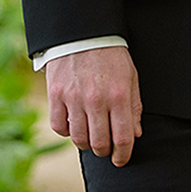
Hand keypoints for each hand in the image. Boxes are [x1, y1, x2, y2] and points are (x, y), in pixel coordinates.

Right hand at [46, 46, 142, 165]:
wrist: (83, 32)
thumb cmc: (110, 55)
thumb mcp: (130, 77)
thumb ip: (134, 107)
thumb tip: (135, 134)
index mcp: (118, 96)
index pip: (123, 138)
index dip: (123, 155)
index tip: (121, 160)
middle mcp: (96, 100)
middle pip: (99, 143)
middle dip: (105, 152)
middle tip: (106, 148)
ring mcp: (73, 99)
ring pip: (79, 139)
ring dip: (87, 144)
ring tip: (91, 136)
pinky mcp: (55, 95)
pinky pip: (59, 127)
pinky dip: (67, 131)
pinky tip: (74, 123)